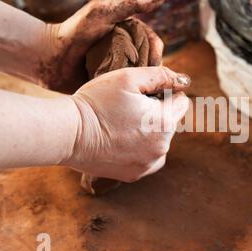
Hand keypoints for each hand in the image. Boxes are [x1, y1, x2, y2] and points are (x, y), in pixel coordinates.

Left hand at [38, 0, 164, 92]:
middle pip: (150, 62)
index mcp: (128, 32)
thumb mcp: (101, 13)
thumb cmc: (73, 31)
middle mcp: (127, 49)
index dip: (156, 53)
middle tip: (148, 84)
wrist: (48, 58)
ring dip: (144, 86)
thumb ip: (129, 3)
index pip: (152, 42)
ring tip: (141, 95)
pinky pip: (128, 92)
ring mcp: (119, 68)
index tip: (153, 64)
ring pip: (142, 78)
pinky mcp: (112, 84)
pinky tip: (133, 102)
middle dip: (152, 72)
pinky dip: (132, 95)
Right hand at [65, 66, 189, 181]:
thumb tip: (183, 81)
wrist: (68, 133)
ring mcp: (148, 164)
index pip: (182, 103)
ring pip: (160, 141)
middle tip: (129, 108)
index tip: (145, 93)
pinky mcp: (135, 175)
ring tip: (123, 124)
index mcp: (164, 122)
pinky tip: (121, 140)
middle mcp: (162, 147)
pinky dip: (140, 149)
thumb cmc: (96, 102)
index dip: (166, 94)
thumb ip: (161, 76)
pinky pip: (147, 158)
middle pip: (171, 123)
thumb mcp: (128, 78)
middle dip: (157, 113)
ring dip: (149, 132)